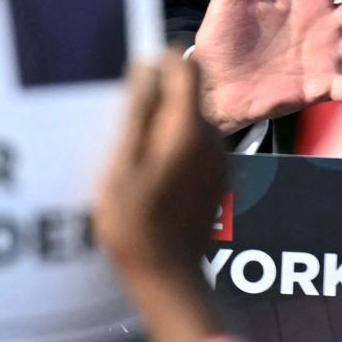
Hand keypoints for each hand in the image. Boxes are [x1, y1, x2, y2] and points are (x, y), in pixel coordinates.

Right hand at [95, 52, 226, 341]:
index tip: (131, 79)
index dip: (158, 62)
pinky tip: (150, 175)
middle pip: (187, 93)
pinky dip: (175, 146)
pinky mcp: (220, 178)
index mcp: (188, 130)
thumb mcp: (120, 166)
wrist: (168, 279)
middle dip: (156, 98)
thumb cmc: (134, 225)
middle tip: (120, 124)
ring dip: (163, 124)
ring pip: (191, 119)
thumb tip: (145, 68)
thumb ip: (136, 114)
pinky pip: (197, 144)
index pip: (185, 66)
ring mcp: (221, 160)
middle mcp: (213, 139)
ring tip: (132, 155)